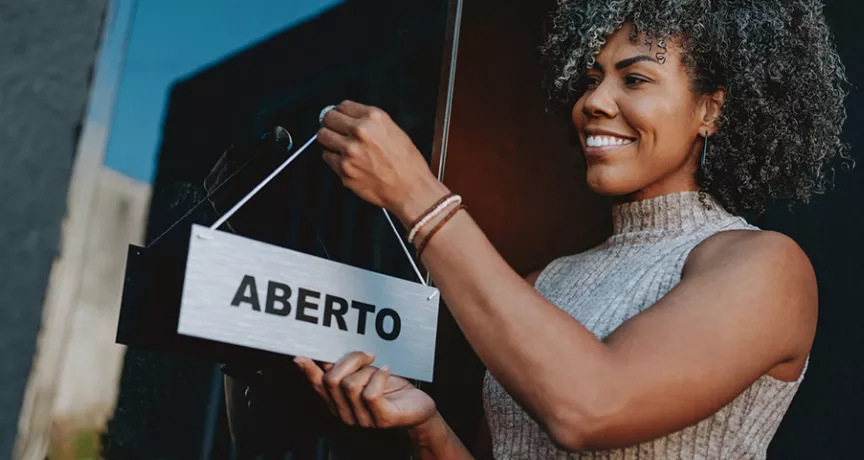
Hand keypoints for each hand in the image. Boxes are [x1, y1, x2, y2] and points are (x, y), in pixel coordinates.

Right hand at [295, 352, 436, 428]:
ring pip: (351, 385)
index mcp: (339, 402)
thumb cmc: (392, 388)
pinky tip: (387, 372)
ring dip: (368, 370)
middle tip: (367, 355)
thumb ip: (346, 368)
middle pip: (332, 380)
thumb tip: (327, 356)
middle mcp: (346, 414)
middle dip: (350, 360)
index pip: (319, 386)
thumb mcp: (366, 374)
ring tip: (379, 369)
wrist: (418, 405)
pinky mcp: (381, 419)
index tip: (300, 357)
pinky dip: (380, 376)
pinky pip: (371, 393)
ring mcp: (363, 419)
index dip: (308, 372)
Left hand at [318, 100, 449, 224]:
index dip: (341, 113)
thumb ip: (369, 122)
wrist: (411, 189)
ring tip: (342, 147)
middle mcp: (360, 132)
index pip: (342, 106)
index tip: (341, 119)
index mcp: (373, 118)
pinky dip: (334, 158)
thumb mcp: (393, 130)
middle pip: (328, 118)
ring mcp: (349, 152)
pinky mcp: (344, 170)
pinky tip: (348, 162)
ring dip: (330, 140)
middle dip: (331, 124)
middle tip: (336, 131)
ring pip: (323, 137)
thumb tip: (348, 119)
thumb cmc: (407, 163)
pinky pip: (327, 157)